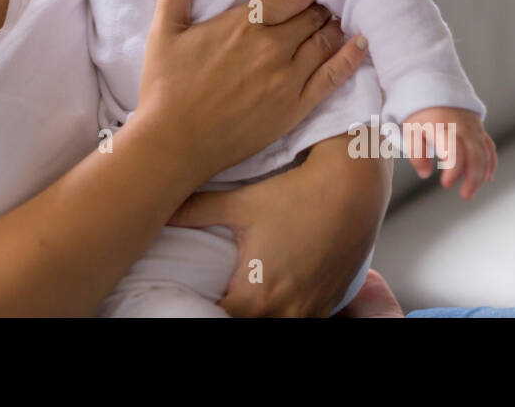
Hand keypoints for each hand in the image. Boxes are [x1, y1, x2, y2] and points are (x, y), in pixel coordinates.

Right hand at [134, 0, 370, 182]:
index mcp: (244, 24)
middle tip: (318, 5)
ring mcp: (287, 79)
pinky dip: (351, 57)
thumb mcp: (165, 32)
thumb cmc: (165, 88)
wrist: (173, 143)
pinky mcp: (295, 108)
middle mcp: (272, 48)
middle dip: (317, 7)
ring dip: (332, 26)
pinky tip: (361, 42)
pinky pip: (334, 76)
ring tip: (334, 20)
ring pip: (325, 40)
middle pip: (313, 15)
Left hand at [166, 132, 390, 316]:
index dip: (203, 308)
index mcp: (256, 297)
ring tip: (247, 291)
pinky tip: (278, 289)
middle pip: (247, 325)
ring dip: (260, 312)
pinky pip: (302, 318)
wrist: (354, 189)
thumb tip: (161, 209)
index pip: (217, 320)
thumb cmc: (296, 194)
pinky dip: (286, 310)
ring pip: (276, 325)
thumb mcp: (240, 202)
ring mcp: (312, 311)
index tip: (198, 294)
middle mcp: (286, 313)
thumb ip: (196, 210)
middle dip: (230, 311)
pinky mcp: (330, 303)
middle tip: (219, 291)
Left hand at [402, 106, 496, 199]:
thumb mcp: (410, 131)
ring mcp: (473, 128)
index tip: (446, 184)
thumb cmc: (419, 115)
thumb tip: (425, 174)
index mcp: (444, 128)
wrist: (432, 89)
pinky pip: (489, 147)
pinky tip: (487, 178)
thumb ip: (415, 153)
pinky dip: (490, 163)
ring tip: (470, 191)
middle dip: (473, 178)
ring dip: (481, 175)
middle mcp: (463, 128)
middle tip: (465, 195)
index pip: (455, 151)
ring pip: (485, 153)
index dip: (454, 170)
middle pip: (476, 155)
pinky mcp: (478, 129)